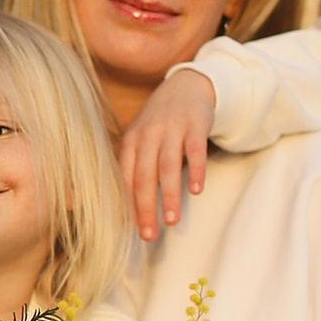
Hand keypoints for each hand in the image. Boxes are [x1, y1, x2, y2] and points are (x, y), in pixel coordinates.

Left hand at [116, 66, 215, 241]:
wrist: (187, 86)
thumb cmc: (160, 122)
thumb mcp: (140, 139)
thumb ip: (132, 166)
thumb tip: (123, 208)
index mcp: (131, 141)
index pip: (124, 177)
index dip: (126, 205)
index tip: (128, 230)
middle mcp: (148, 134)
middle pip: (143, 175)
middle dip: (145, 207)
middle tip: (148, 235)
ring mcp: (172, 128)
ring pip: (167, 165)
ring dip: (169, 195)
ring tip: (171, 220)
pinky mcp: (195, 125)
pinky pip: (195, 150)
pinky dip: (196, 171)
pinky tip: (196, 191)